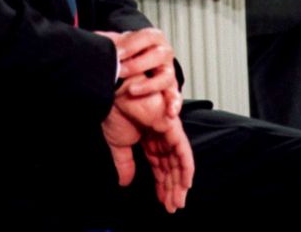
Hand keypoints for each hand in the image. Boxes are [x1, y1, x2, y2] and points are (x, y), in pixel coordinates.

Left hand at [96, 28, 179, 117]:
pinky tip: (169, 112)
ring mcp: (169, 71)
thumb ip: (110, 40)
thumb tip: (94, 37)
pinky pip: (175, 97)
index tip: (117, 53)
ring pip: (166, 77)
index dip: (131, 45)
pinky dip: (174, 104)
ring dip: (150, 85)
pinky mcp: (171, 89)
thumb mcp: (122, 43)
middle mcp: (164, 53)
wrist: (141, 64)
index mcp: (153, 38)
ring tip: (132, 90)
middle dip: (137, 64)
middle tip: (120, 71)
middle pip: (158, 55)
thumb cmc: (131, 52)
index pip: (146, 37)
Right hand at [104, 91, 192, 212]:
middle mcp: (161, 134)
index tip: (162, 201)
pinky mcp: (172, 127)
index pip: (159, 165)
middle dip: (171, 187)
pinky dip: (186, 168)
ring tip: (176, 201)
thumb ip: (125, 163)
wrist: (114, 93)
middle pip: (171, 166)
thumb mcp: (118, 145)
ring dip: (179, 183)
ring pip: (179, 161)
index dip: (161, 184)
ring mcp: (168, 130)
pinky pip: (183, 151)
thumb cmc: (114, 110)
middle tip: (172, 206)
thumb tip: (124, 182)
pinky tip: (185, 184)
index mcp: (148, 137)